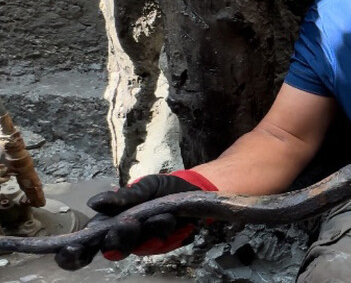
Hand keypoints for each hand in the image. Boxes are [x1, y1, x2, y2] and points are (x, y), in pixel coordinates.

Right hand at [55, 170, 216, 270]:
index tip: (70, 251)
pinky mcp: (164, 244)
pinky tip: (167, 218)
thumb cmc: (160, 189)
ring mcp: (144, 242)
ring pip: (138, 246)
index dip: (75, 253)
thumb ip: (123, 196)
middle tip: (127, 224)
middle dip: (118, 239)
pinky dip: (163, 228)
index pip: (88, 243)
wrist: (192, 189)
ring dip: (145, 232)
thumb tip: (94, 202)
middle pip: (112, 248)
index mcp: (111, 222)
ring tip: (155, 217)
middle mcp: (125, 237)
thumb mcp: (143, 186)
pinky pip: (160, 242)